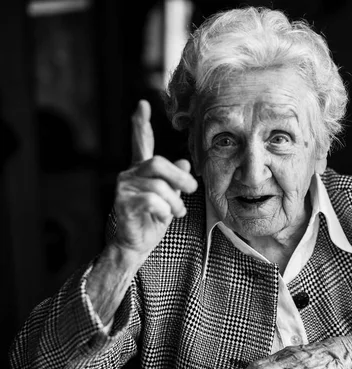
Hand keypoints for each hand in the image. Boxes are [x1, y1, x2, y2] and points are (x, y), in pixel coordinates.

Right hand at [113, 100, 197, 259]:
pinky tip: (162, 217)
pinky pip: (153, 201)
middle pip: (158, 163)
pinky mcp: (123, 203)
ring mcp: (124, 188)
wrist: (135, 245)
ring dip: (174, 203)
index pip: (140, 142)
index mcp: (141, 170)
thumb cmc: (152, 220)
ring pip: (159, 186)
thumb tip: (184, 164)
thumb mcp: (170, 197)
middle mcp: (129, 174)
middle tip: (192, 190)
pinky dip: (165, 211)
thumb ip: (175, 180)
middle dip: (179, 179)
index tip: (142, 104)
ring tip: (176, 213)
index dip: (140, 123)